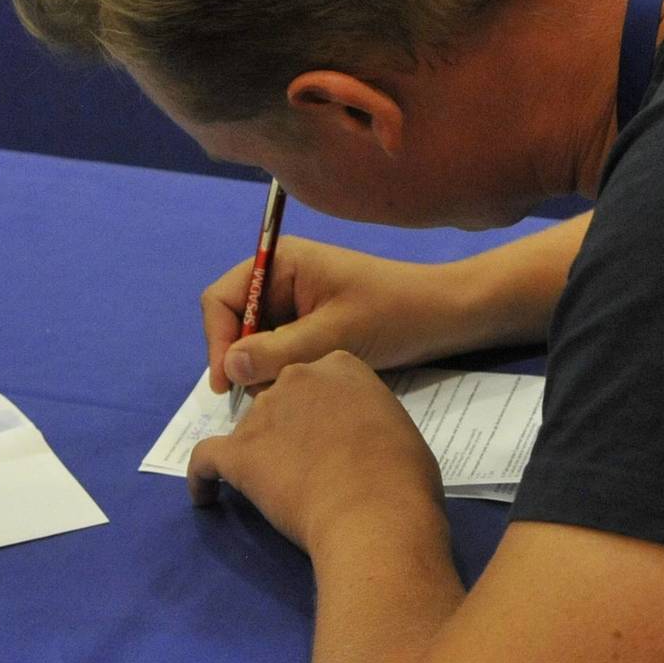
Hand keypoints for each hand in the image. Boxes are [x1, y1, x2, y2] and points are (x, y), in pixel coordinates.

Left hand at [187, 350, 444, 553]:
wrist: (375, 511)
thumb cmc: (403, 473)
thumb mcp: (397, 426)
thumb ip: (368, 420)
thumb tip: (357, 441)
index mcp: (341, 364)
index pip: (318, 377)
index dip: (322, 408)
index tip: (331, 435)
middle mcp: (296, 377)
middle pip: (279, 396)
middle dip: (287, 426)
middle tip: (306, 463)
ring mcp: (263, 413)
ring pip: (248, 428)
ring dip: (257, 451)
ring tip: (273, 489)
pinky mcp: (238, 453)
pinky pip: (205, 460)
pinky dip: (202, 478)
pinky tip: (206, 495)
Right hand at [202, 235, 468, 395]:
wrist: (446, 318)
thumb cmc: (395, 314)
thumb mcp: (335, 334)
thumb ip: (280, 350)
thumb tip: (229, 366)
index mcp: (284, 263)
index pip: (223, 297)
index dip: (217, 339)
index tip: (228, 384)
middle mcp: (283, 278)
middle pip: (235, 322)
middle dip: (240, 358)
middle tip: (257, 399)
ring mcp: (298, 303)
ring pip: (256, 341)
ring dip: (262, 368)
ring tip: (281, 397)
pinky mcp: (312, 326)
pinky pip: (279, 349)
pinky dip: (281, 371)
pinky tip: (296, 392)